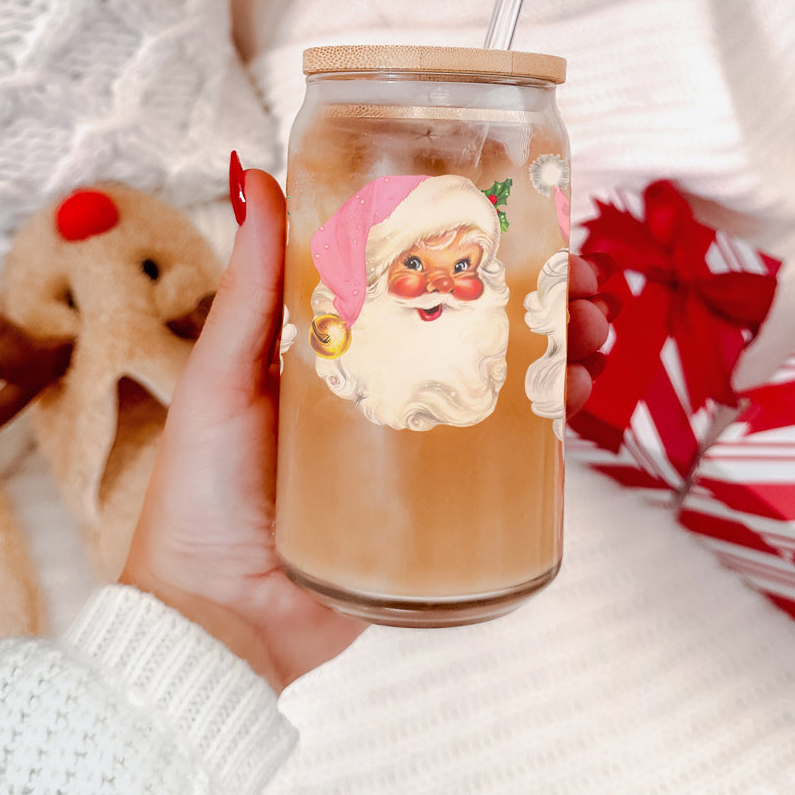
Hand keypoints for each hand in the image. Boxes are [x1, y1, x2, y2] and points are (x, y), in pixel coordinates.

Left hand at [123, 170, 610, 691]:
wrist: (219, 619)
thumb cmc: (200, 492)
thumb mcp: (223, 375)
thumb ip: (249, 287)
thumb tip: (254, 175)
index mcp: (338, 345)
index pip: (420, 280)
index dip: (477, 247)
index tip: (524, 216)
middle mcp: (387, 386)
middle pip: (479, 325)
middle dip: (542, 295)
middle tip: (583, 281)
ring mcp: (419, 444)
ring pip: (507, 381)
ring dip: (561, 349)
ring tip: (594, 331)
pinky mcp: (440, 504)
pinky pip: (506, 455)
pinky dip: (551, 422)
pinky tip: (577, 397)